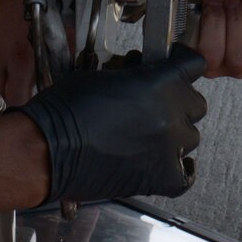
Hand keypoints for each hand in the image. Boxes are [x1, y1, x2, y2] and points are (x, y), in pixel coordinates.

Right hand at [18, 46, 207, 202]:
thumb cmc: (63, 113)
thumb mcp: (101, 75)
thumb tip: (144, 76)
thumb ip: (134, 75)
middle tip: (157, 101)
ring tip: (152, 132)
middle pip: (194, 104)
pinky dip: (181, 169)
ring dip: (174, 133)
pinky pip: (186, 176)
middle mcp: (168, 116)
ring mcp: (167, 149)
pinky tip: (169, 160)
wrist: (47, 151)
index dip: (183, 63)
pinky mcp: (158, 178)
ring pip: (190, 137)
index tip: (178, 64)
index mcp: (156, 84)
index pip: (192, 66)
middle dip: (177, 100)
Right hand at [194, 0, 241, 77]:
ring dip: (234, 18)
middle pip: (212, 55)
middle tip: (215, 0)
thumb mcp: (214, 15)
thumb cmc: (236, 20)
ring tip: (232, 0)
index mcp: (201, 58)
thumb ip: (201, 9)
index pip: (189, 56)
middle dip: (213, 21)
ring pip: (237, 50)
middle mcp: (221, 67)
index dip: (191, 32)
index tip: (197, 5)